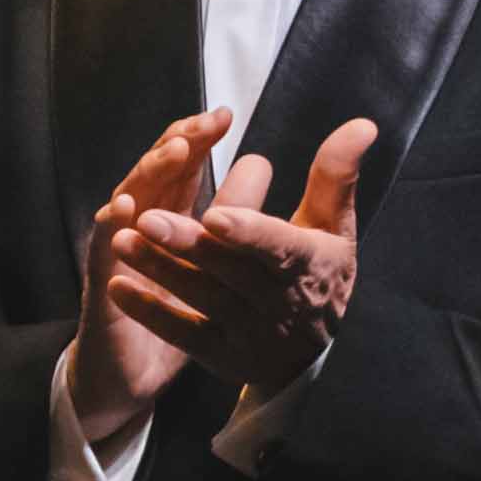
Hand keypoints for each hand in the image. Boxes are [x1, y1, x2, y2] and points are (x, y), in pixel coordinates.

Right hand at [73, 108, 227, 442]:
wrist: (138, 371)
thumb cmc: (179, 309)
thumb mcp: (212, 263)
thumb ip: (236, 212)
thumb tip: (260, 163)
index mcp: (171, 216)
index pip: (182, 168)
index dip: (197, 141)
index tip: (221, 115)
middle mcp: (143, 228)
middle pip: (155, 176)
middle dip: (176, 146)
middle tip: (200, 125)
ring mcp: (119, 256)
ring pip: (129, 205)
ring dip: (148, 177)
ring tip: (172, 153)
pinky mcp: (105, 289)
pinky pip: (103, 257)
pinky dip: (110, 230)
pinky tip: (122, 212)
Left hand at [113, 119, 369, 391]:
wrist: (310, 356)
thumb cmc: (320, 273)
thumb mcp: (334, 227)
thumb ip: (336, 176)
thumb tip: (361, 124)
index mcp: (310, 264)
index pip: (278, 247)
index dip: (248, 233)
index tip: (215, 214)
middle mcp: (280, 302)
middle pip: (230, 271)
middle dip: (188, 244)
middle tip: (147, 218)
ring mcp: (248, 332)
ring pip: (201, 298)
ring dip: (160, 270)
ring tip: (122, 241)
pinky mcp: (220, 354)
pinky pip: (181, 334)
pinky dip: (149, 311)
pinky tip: (118, 286)